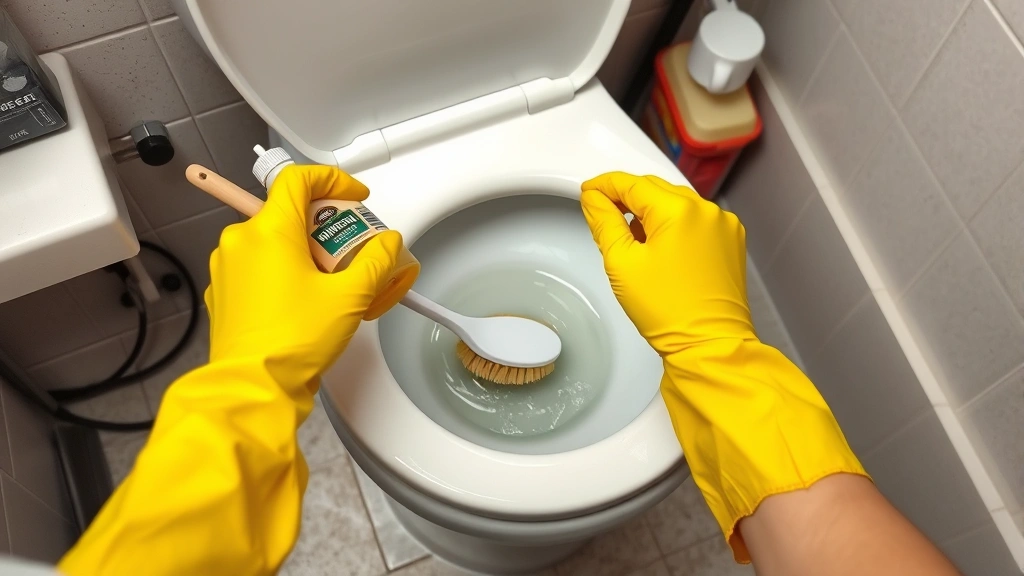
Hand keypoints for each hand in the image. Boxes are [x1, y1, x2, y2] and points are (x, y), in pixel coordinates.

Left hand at [205, 164, 402, 389]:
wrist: (252, 387)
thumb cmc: (294, 341)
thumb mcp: (350, 297)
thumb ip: (376, 261)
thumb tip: (388, 243)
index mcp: (269, 231)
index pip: (297, 179)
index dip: (331, 179)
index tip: (353, 196)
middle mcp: (240, 241)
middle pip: (286, 211)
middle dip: (323, 223)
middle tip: (349, 247)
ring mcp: (226, 266)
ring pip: (270, 240)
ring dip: (301, 248)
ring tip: (329, 278)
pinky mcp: (222, 292)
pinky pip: (255, 266)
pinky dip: (280, 270)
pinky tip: (302, 298)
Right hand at [581, 172, 864, 563]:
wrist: (709, 346)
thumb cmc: (668, 312)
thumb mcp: (621, 264)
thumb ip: (604, 222)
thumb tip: (594, 200)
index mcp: (679, 210)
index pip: (632, 183)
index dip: (605, 185)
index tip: (588, 191)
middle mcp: (706, 211)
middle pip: (656, 189)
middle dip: (627, 197)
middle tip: (602, 210)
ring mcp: (723, 226)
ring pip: (677, 204)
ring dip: (651, 211)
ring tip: (630, 234)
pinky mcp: (731, 243)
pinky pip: (696, 221)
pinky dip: (674, 225)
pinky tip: (659, 245)